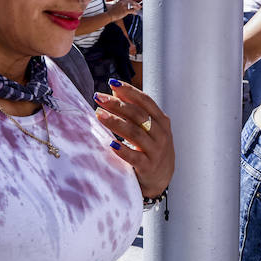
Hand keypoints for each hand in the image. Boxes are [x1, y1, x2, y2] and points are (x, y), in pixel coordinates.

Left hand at [94, 79, 174, 199]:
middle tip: (99, 97)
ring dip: (116, 122)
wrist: (161, 178)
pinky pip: (135, 157)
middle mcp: (161, 134)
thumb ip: (134, 110)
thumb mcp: (147, 128)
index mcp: (161, 121)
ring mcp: (156, 151)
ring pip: (135, 133)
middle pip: (138, 115)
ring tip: (99, 114)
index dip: (129, 91)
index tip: (112, 83)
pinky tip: (110, 144)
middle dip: (117, 105)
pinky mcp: (148, 167)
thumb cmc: (151, 148)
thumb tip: (116, 90)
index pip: (145, 101)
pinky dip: (123, 150)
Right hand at [108, 0, 142, 21]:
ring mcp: (124, 6)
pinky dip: (134, 12)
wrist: (109, 14)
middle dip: (137, 3)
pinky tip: (135, 13)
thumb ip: (124, 4)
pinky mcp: (125, 10)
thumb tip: (130, 5)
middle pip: (133, 1)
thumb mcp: (118, 4)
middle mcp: (123, 2)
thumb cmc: (113, 10)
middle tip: (140, 6)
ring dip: (137, 7)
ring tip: (138, 9)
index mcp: (122, 0)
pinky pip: (132, 10)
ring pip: (133, 5)